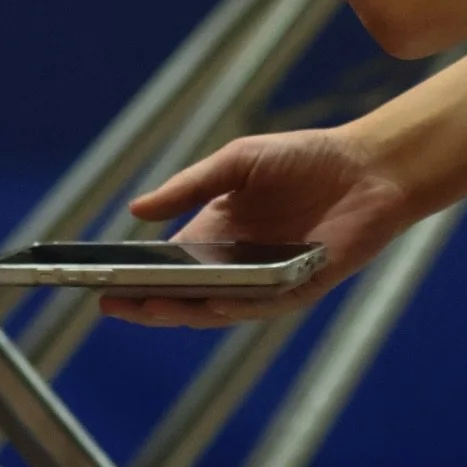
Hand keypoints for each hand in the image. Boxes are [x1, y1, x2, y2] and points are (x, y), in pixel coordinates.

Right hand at [101, 126, 417, 328]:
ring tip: (150, 305)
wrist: (366, 166)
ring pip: (217, 306)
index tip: (100, 281)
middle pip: (184, 293)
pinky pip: (261, 304)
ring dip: (183, 309)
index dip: (136, 276)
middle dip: (147, 301)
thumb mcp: (237, 161)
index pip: (168, 265)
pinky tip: (212, 299)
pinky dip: (235, 305)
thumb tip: (136, 210)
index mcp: (217, 232)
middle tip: (111, 303)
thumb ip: (190, 186)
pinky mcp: (299, 289)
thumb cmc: (302, 157)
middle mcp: (237, 263)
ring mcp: (266, 279)